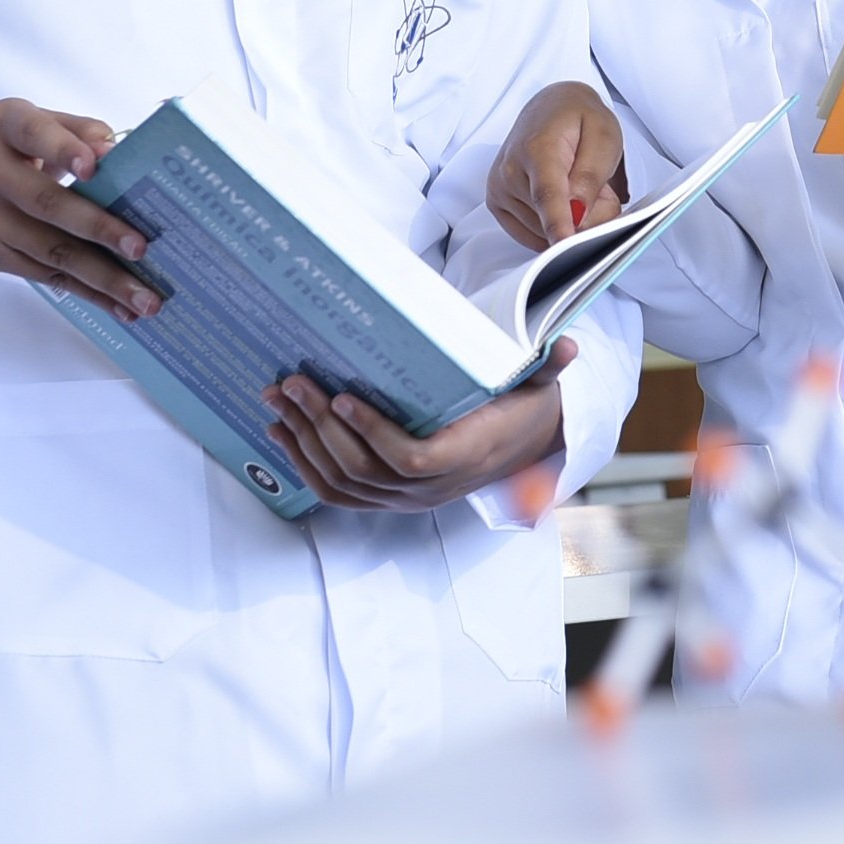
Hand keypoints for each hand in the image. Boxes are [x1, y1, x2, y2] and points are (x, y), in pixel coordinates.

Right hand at [0, 99, 160, 316]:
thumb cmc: (6, 147)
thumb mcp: (33, 122)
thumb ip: (78, 130)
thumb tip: (117, 151)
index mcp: (4, 125)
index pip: (35, 134)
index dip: (64, 150)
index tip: (96, 167)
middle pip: (46, 204)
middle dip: (98, 229)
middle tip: (140, 248)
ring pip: (51, 251)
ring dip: (103, 278)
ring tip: (145, 298)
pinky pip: (45, 276)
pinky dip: (86, 292)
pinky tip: (119, 306)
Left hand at [268, 346, 567, 511]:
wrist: (516, 449)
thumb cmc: (518, 409)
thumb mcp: (536, 386)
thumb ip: (547, 367)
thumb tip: (566, 345)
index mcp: (462, 459)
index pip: (410, 457)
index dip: (373, 432)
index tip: (343, 397)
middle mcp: (428, 489)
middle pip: (363, 466)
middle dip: (320, 425)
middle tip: (292, 383)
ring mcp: (403, 498)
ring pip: (342, 481)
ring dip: (303, 441)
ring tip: (277, 400)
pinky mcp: (385, 498)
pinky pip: (337, 492)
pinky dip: (304, 465)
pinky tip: (281, 432)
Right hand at [487, 80, 628, 252]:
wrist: (551, 107)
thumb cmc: (579, 120)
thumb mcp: (603, 136)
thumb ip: (591, 176)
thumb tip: (577, 214)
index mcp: (538, 148)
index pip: (547, 193)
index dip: (557, 222)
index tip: (564, 243)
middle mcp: (510, 170)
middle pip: (552, 220)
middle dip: (587, 217)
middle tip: (600, 188)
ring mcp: (500, 189)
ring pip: (545, 233)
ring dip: (571, 222)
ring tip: (577, 187)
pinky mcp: (497, 203)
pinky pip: (533, 237)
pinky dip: (553, 227)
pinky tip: (562, 201)